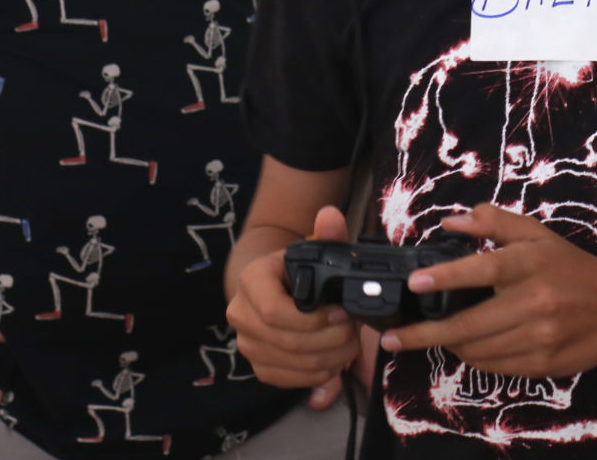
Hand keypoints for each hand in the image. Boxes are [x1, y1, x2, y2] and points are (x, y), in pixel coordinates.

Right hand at [226, 205, 361, 410]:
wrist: (273, 288)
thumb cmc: (297, 269)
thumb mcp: (313, 250)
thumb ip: (327, 235)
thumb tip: (330, 215)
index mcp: (251, 280)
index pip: (273, 311)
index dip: (313, 319)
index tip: (342, 312)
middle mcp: (241, 315)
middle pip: (289, 343)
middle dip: (332, 340)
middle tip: (355, 330)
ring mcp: (247, 345)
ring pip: (294, 364)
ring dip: (332, 358)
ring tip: (350, 342)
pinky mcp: (259, 367)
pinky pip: (292, 380)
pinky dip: (320, 374)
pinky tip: (336, 358)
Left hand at [381, 203, 596, 379]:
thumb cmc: (571, 268)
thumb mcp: (537, 235)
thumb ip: (493, 222)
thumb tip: (450, 222)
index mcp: (530, 264)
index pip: (483, 268)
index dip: (446, 277)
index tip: (416, 282)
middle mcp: (535, 301)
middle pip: (469, 324)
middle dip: (425, 332)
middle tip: (394, 337)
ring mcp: (540, 337)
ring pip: (477, 350)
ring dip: (449, 345)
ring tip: (435, 335)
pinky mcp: (544, 364)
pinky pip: (494, 367)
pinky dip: (474, 358)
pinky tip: (467, 347)